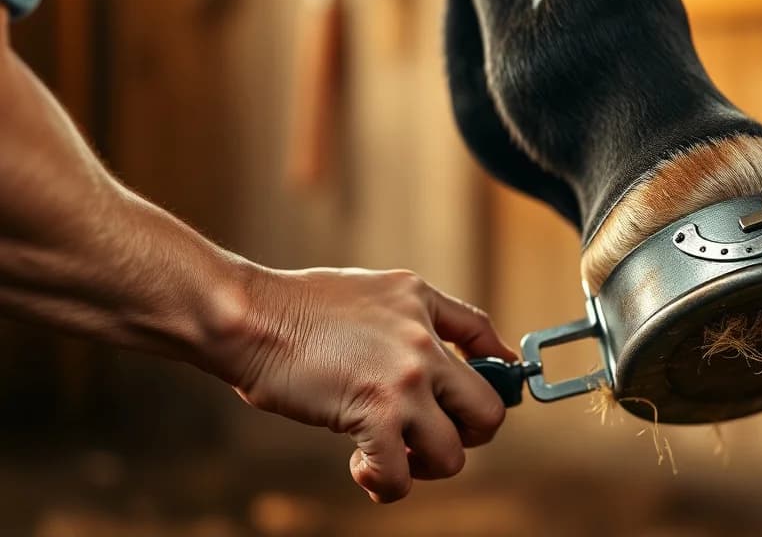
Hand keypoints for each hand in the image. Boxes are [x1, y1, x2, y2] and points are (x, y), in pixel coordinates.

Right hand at [212, 267, 516, 502]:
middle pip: (488, 412)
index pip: (485, 339)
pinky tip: (362, 467)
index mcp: (423, 304)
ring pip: (451, 455)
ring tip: (392, 454)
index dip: (498, 375)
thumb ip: (417, 315)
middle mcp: (424, 342)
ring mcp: (404, 381)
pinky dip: (384, 484)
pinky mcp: (374, 413)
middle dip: (468, 436)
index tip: (476, 399)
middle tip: (432, 437)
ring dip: (422, 466)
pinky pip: (401, 474)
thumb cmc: (297, 306)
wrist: (250, 317)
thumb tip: (451, 349)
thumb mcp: (374, 290)